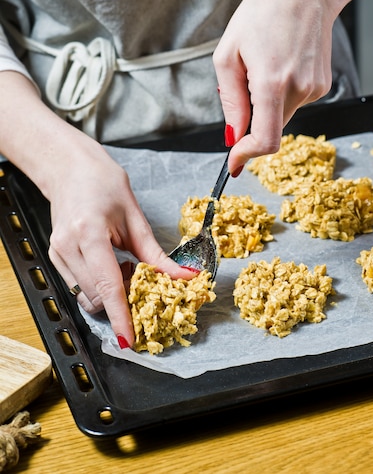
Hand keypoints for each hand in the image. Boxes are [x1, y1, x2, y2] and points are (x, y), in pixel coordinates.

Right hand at [46, 140, 194, 347]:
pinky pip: (79, 285)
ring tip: (125, 266)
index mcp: (89, 233)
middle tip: (143, 281)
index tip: (130, 339)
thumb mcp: (135, 216)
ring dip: (111, 293)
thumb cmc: (102, 182)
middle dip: (123, 300)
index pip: (107, 285)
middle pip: (97, 296)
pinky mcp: (55, 257)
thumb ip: (155, 253)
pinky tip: (110, 265)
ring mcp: (58, 253)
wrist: (69, 168)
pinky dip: (99, 285)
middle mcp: (68, 247)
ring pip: (86, 295)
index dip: (120, 316)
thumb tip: (182, 277)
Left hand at [213, 0, 333, 173]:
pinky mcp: (322, 85)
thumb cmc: (262, 12)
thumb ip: (231, 100)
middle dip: (251, 120)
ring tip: (263, 63)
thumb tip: (233, 136)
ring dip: (265, 104)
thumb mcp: (228, 54)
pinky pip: (293, 102)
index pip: (265, 140)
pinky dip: (279, 94)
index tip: (233, 162)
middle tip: (242, 83)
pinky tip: (279, 62)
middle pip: (269, 128)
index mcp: (272, 82)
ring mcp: (315, 89)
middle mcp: (299, 89)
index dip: (246, 156)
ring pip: (280, 116)